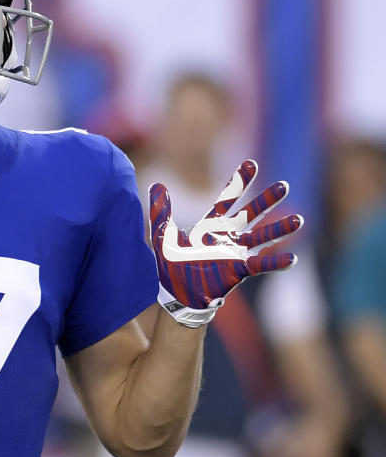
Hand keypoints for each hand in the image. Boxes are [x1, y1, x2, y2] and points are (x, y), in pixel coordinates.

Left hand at [149, 160, 302, 326]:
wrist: (174, 293)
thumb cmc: (169, 264)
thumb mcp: (161, 235)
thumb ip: (161, 211)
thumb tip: (156, 185)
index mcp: (210, 224)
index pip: (228, 198)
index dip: (239, 181)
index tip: (251, 164)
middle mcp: (227, 235)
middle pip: (251, 213)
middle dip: (266, 200)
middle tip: (284, 186)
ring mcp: (235, 252)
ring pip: (262, 236)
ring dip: (279, 229)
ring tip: (299, 220)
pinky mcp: (239, 270)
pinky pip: (261, 264)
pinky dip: (276, 261)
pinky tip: (293, 258)